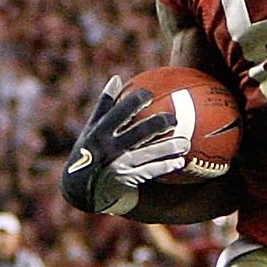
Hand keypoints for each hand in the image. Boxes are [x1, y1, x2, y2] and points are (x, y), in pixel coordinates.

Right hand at [60, 76, 190, 217]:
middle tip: (175, 119)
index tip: (149, 94)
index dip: (134, 102)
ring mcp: (118, 165)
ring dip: (169, 148)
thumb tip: (116, 78)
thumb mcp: (92, 129)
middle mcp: (108, 148)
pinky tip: (179, 162)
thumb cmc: (90, 151)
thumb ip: (105, 106)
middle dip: (158, 124)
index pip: (118, 113)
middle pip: (137, 133)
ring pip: (148, 154)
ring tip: (185, 143)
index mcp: (99, 132)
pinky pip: (150, 171)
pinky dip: (165, 166)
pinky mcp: (126, 180)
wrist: (81, 188)